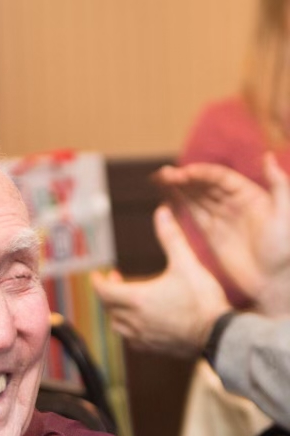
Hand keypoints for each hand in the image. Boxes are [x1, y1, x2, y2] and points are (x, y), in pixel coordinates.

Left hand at [93, 205, 231, 357]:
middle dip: (107, 292)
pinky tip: (138, 319)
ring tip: (125, 298)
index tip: (96, 274)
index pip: (104, 291)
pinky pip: (129, 337)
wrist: (218, 334)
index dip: (97, 282)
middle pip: (108, 306)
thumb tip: (162, 212)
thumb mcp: (187, 263)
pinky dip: (127, 325)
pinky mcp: (150, 347)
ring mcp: (140, 336)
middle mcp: (133, 320)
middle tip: (114, 279)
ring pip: (116, 323)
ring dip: (116, 309)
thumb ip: (171, 238)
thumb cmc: (202, 299)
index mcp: (136, 299)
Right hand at [156, 155, 289, 311]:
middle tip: (163, 174)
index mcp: (249, 194)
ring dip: (178, 188)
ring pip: (196, 198)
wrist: (273, 280)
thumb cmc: (284, 249)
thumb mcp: (285, 215)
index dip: (201, 174)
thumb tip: (266, 156)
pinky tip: (167, 197)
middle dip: (184, 178)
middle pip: (204, 185)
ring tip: (159, 179)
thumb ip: (278, 185)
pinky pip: (193, 215)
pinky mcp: (211, 235)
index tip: (182, 174)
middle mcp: (233, 202)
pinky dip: (180, 205)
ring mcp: (221, 218)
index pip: (220, 178)